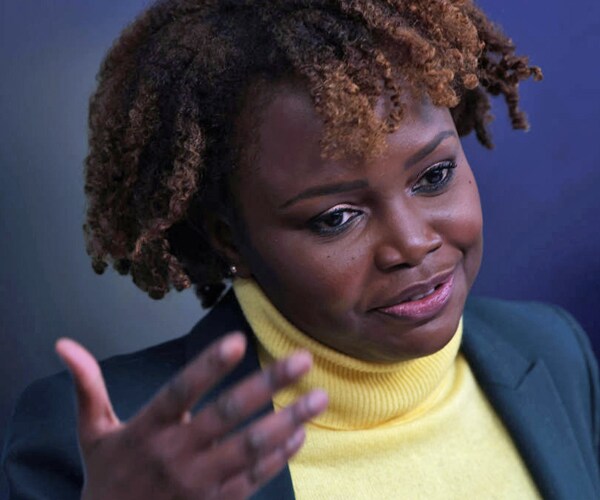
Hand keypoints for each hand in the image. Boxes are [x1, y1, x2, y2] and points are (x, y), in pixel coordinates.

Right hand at [56, 332, 326, 499]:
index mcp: (146, 430)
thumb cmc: (107, 478)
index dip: (208, 367)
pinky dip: (279, 456)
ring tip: (319, 397)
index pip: (180, 392)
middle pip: (227, 415)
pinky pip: (254, 479)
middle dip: (269, 385)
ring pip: (251, 447)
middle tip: (303, 358)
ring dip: (289, 421)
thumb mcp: (92, 434)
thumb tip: (63, 345)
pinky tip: (301, 434)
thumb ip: (86, 387)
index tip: (239, 341)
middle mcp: (175, 455)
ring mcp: (199, 483)